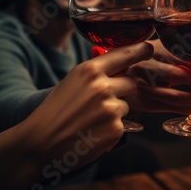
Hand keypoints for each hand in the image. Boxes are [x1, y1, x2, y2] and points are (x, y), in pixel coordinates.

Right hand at [16, 43, 154, 181]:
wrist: (40, 142)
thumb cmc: (56, 110)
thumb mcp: (73, 81)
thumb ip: (97, 72)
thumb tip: (123, 65)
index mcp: (90, 70)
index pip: (125, 54)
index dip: (141, 50)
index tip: (150, 48)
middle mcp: (103, 86)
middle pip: (131, 82)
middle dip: (123, 90)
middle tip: (102, 102)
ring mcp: (111, 108)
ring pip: (127, 105)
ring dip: (116, 111)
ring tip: (92, 119)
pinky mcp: (116, 129)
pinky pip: (123, 124)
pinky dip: (111, 128)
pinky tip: (93, 132)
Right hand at [125, 38, 190, 113]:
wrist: (121, 80)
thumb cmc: (150, 63)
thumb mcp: (161, 52)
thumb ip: (181, 57)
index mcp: (150, 51)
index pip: (175, 55)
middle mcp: (143, 68)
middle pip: (173, 74)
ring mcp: (142, 87)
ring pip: (173, 96)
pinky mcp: (144, 104)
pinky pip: (169, 108)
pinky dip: (185, 108)